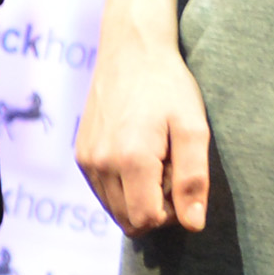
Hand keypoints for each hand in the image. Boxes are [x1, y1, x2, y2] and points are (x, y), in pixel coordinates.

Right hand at [76, 26, 215, 243]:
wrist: (131, 50)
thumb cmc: (168, 86)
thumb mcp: (193, 127)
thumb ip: (193, 179)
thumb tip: (193, 224)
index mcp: (131, 159)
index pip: (147, 220)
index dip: (171, 214)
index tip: (181, 183)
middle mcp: (100, 164)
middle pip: (129, 220)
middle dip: (155, 208)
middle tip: (170, 171)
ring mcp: (86, 160)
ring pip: (114, 210)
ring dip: (139, 198)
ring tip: (155, 161)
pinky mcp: (80, 154)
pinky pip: (103, 192)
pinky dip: (123, 187)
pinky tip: (138, 155)